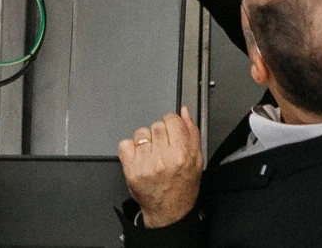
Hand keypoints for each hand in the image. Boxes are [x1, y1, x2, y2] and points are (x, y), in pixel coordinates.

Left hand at [117, 109, 202, 227]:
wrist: (169, 211)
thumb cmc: (183, 187)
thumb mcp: (197, 159)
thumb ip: (191, 132)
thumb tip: (184, 111)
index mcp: (182, 154)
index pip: (171, 119)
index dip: (171, 125)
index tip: (171, 133)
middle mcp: (163, 158)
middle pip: (156, 125)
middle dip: (159, 135)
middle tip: (162, 149)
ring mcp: (145, 164)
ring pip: (140, 133)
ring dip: (145, 141)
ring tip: (151, 155)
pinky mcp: (131, 169)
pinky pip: (124, 144)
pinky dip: (130, 149)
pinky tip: (139, 158)